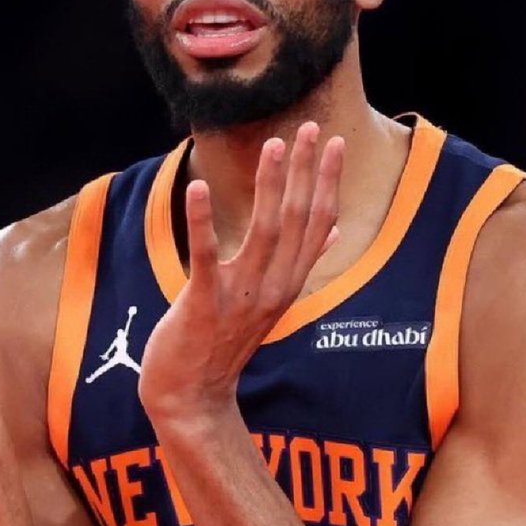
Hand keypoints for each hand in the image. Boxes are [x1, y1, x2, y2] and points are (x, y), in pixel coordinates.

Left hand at [139, 122, 342, 423]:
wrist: (193, 397)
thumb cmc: (224, 345)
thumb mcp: (269, 303)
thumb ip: (298, 265)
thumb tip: (331, 233)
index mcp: (289, 284)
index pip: (318, 225)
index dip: (326, 182)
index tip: (332, 143)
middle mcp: (274, 289)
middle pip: (299, 222)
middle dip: (305, 172)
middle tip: (308, 128)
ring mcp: (241, 297)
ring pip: (265, 233)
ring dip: (270, 186)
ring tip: (272, 145)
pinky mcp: (203, 304)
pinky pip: (205, 257)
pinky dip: (202, 221)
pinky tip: (199, 188)